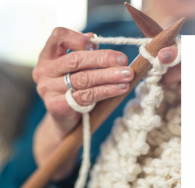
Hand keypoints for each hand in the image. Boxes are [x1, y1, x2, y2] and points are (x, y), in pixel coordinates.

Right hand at [32, 27, 133, 179]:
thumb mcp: (77, 70)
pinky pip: (86, 96)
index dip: (77, 37)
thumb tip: (94, 38)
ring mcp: (48, 89)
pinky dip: (106, 91)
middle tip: (124, 61)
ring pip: (83, 79)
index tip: (95, 44)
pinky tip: (121, 88)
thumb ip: (84, 54)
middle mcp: (44, 71)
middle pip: (75, 59)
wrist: (64, 121)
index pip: (58, 36)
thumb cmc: (73, 89)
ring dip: (109, 76)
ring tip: (127, 75)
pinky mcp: (56, 105)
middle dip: (103, 59)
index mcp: (48, 56)